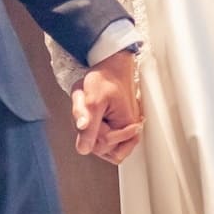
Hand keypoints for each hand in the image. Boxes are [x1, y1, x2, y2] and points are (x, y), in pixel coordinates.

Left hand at [71, 49, 142, 164]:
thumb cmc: (105, 78)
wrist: (110, 64)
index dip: (91, 132)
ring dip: (91, 129)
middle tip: (90, 111)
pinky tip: (94, 116)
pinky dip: (94, 128)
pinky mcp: (120, 126)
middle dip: (90, 130)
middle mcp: (130, 131)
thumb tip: (83, 149)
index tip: (92, 115)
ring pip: (101, 145)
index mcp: (128, 126)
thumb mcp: (92, 101)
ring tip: (92, 112)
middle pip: (102, 149)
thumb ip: (88, 127)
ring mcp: (125, 129)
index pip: (103, 148)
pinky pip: (104, 138)